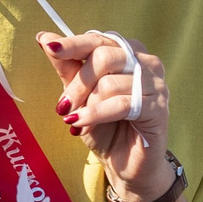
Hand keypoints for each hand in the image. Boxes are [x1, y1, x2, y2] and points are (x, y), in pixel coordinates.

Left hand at [39, 30, 170, 192]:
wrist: (124, 164)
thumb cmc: (104, 126)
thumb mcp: (79, 95)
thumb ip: (66, 66)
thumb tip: (44, 37)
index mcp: (127, 52)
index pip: (98, 40)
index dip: (73, 44)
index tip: (50, 48)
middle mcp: (146, 62)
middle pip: (103, 57)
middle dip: (77, 84)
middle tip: (63, 106)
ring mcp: (156, 84)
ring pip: (109, 83)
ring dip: (87, 105)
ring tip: (78, 121)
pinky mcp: (159, 108)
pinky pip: (121, 104)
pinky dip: (96, 115)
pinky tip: (81, 125)